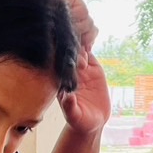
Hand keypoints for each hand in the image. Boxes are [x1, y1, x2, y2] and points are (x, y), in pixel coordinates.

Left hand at [57, 0, 109, 135]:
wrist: (92, 121)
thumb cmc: (80, 120)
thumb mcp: (75, 116)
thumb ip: (70, 107)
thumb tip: (67, 97)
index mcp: (61, 81)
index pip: (59, 62)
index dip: (64, 54)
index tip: (71, 52)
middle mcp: (68, 72)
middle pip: (67, 51)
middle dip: (73, 43)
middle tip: (81, 42)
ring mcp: (79, 68)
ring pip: (77, 47)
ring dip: (81, 38)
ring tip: (86, 30)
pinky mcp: (91, 67)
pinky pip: (88, 50)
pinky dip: (90, 40)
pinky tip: (93, 33)